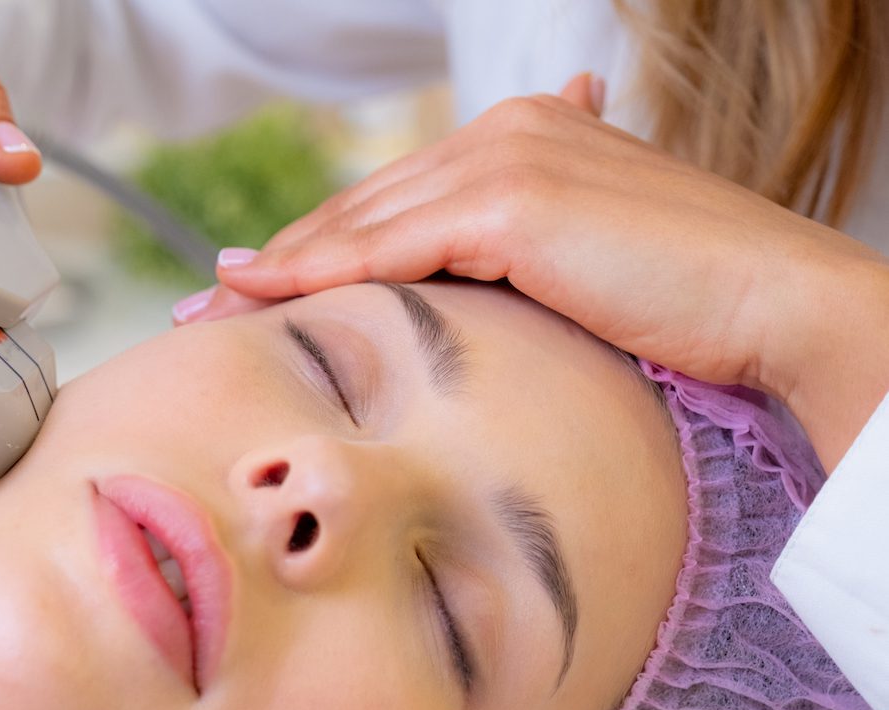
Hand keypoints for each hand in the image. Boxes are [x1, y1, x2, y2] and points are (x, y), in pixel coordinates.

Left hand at [178, 74, 888, 470]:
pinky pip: (388, 248)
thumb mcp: (577, 270)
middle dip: (279, 261)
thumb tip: (465, 281)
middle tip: (205, 305)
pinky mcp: (510, 200)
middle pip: (363, 208)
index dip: (316, 247)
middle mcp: (508, 130)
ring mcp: (508, 157)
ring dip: (279, 273)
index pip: (392, 202)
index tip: (252, 289)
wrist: (772, 305)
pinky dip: (321, 276)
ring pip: (363, 226)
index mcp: (524, 136)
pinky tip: (265, 298)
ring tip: (213, 311)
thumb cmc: (684, 305)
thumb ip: (514, 259)